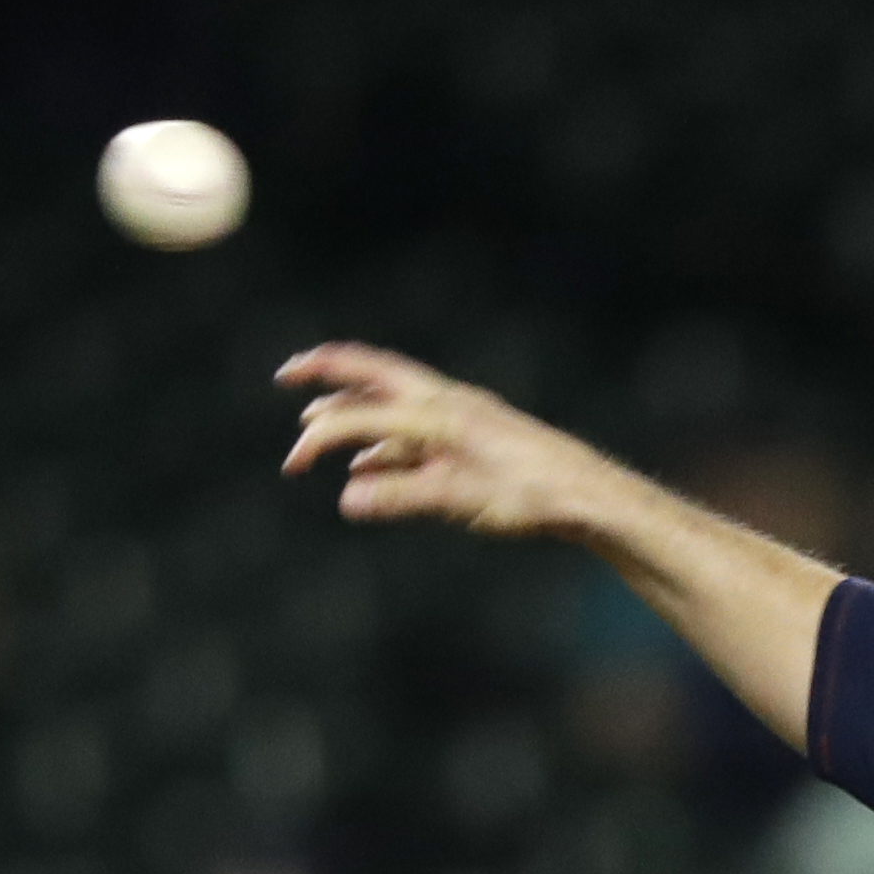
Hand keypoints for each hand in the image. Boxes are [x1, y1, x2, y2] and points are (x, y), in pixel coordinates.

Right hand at [277, 343, 625, 536]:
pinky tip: (372, 466)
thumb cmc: (530, 495)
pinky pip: (416, 427)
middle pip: (373, 372)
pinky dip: (385, 441)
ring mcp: (460, 414)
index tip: (296, 465)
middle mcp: (445, 402)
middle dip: (326, 372)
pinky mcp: (473, 433)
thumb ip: (402, 498)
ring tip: (318, 424)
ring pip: (393, 399)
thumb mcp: (461, 500)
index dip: (322, 438)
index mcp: (438, 413)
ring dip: (353, 409)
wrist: (586, 494)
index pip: (363, 416)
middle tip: (287, 375)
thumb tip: (348, 501)